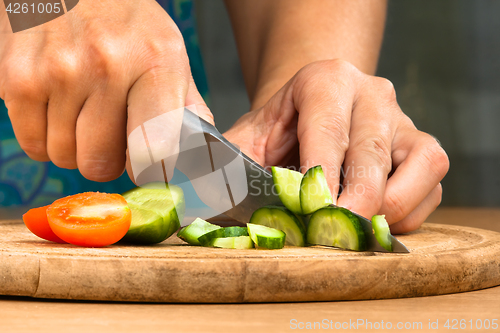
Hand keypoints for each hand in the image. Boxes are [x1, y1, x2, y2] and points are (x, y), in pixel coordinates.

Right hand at [0, 0, 211, 181]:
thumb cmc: (125, 24)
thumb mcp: (169, 52)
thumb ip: (187, 106)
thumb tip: (201, 156)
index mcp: (155, 63)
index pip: (154, 149)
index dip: (148, 169)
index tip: (145, 164)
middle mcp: (106, 67)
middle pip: (100, 164)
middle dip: (105, 158)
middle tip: (108, 132)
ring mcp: (58, 73)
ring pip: (64, 158)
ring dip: (74, 147)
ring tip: (82, 112)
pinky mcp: (18, 79)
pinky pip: (32, 145)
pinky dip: (44, 138)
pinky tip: (57, 109)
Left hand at [224, 59, 448, 233]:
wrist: (310, 116)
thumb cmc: (277, 132)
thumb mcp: (246, 139)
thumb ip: (225, 163)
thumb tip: (204, 204)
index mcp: (326, 80)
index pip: (327, 129)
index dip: (320, 176)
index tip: (310, 214)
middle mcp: (372, 93)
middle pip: (372, 153)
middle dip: (353, 203)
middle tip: (331, 236)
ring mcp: (403, 119)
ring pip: (419, 166)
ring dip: (389, 208)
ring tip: (355, 230)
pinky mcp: (422, 147)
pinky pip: (432, 185)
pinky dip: (409, 213)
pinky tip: (375, 222)